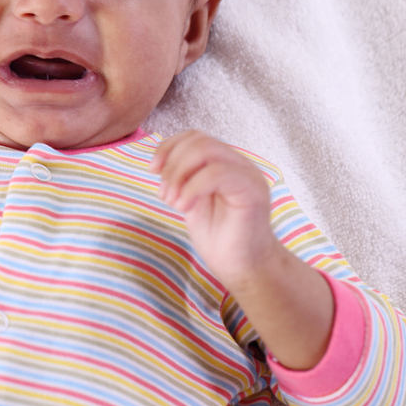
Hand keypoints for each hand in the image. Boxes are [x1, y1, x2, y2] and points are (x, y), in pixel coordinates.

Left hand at [149, 130, 285, 289]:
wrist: (242, 268)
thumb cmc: (219, 239)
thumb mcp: (192, 200)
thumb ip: (183, 178)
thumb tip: (160, 161)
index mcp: (226, 164)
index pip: (195, 136)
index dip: (168, 147)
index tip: (153, 171)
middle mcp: (240, 164)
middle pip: (198, 140)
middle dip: (172, 164)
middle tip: (164, 195)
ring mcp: (248, 175)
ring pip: (206, 150)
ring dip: (179, 175)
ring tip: (173, 202)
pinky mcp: (252, 190)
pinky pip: (217, 173)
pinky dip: (191, 188)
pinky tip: (183, 207)